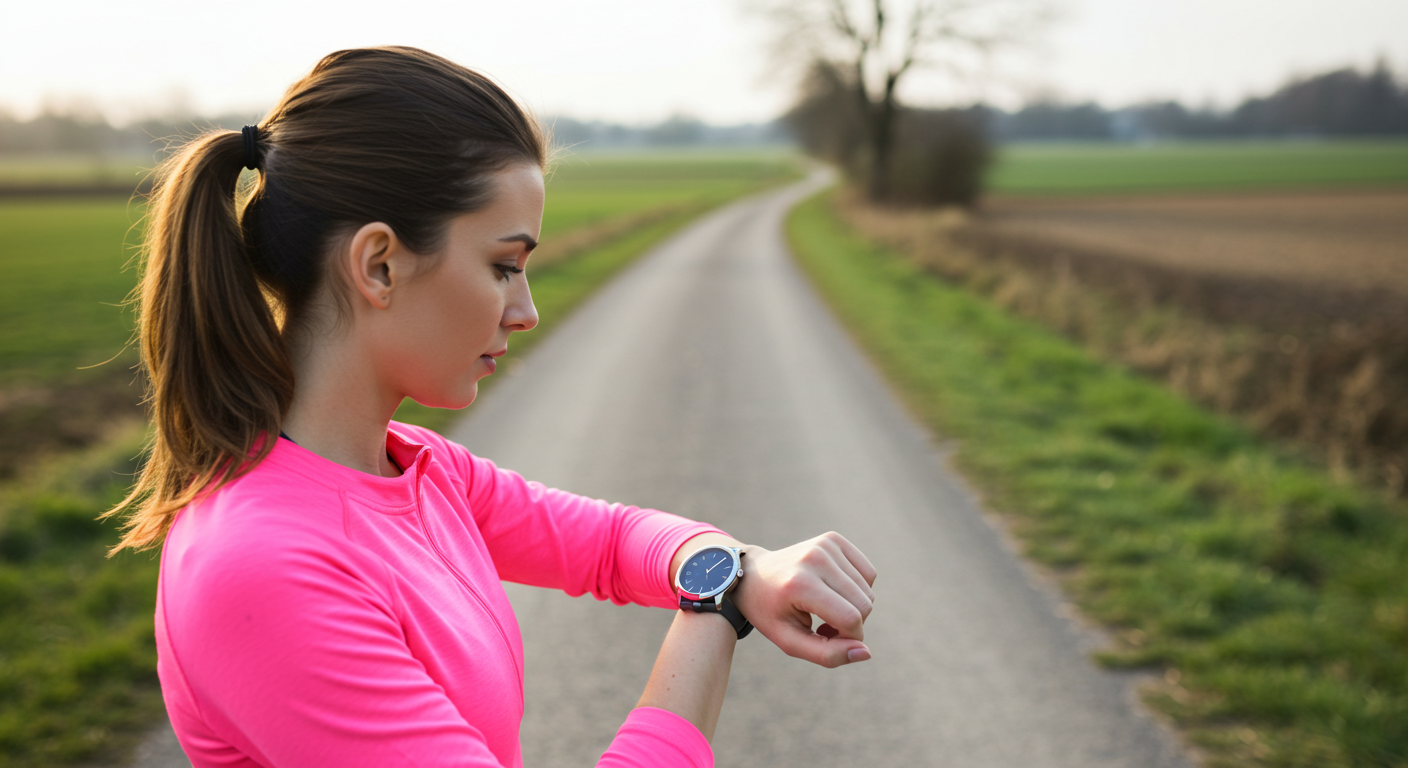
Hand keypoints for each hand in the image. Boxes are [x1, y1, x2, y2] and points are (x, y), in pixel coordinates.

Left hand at [730, 532, 876, 667]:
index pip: (850, 618)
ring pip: (868, 591)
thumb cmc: (770, 612)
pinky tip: (834, 592)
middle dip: (851, 625)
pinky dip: (857, 589)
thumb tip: (866, 654)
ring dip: (853, 608)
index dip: (849, 639)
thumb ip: (827, 654)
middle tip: (824, 626)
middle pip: (863, 605)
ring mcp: (826, 545)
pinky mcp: (834, 539)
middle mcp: (815, 558)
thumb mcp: (789, 642)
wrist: (752, 575)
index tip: (828, 638)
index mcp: (801, 584)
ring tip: (826, 610)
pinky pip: (868, 573)